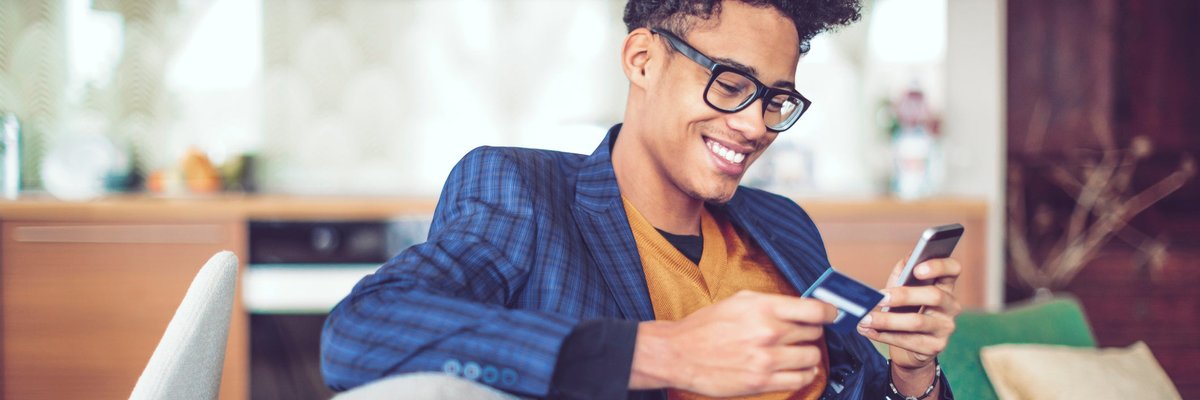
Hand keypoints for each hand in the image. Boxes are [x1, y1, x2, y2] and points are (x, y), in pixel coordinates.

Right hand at [629, 290, 837, 395]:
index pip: (815, 309)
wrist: (680, 354)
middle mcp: (769, 332)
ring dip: (808, 354)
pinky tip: (797, 368)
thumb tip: (801, 306)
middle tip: (800, 333)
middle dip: (810, 332)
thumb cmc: (706, 326)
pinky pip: (801, 379)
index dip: (830, 312)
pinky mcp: (762, 381)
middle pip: (814, 333)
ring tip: (798, 352)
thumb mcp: (739, 301)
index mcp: (764, 307)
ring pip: (812, 357)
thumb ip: (772, 302)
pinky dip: (805, 374)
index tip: (832, 314)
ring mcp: (767, 359)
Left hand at [857, 257, 961, 375]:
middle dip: (904, 296)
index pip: (953, 269)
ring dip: (887, 320)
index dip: (938, 266)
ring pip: (917, 322)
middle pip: (934, 296)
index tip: (917, 269)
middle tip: (879, 298)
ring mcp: (945, 327)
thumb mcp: (904, 286)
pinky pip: (907, 340)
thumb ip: (904, 271)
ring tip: (865, 318)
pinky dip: (883, 335)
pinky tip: (867, 330)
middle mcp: (951, 306)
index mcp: (945, 285)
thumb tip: (905, 262)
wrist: (912, 344)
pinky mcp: (935, 347)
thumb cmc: (907, 307)